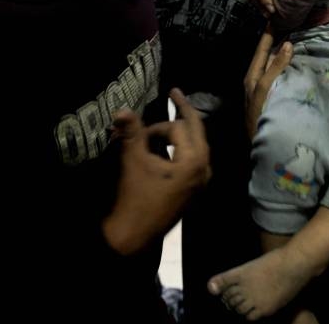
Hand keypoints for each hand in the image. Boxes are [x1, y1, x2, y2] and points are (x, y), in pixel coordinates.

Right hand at [103, 89, 209, 254]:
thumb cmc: (135, 196)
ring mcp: (202, 181)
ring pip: (195, 145)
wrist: (134, 235)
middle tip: (175, 93)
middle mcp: (205, 168)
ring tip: (169, 118)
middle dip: (184, 112)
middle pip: (197, 130)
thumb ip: (131, 132)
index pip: (179, 127)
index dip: (157, 124)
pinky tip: (166, 145)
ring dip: (181, 131)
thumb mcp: (133, 160)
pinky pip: (193, 159)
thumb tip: (123, 109)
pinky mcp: (195, 189)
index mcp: (194, 160)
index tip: (144, 125)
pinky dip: (181, 147)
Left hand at [244, 30, 293, 139]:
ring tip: (293, 41)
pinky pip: (280, 77)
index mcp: (252, 76)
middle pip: (267, 57)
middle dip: (276, 42)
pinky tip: (295, 66)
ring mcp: (265, 89)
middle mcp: (257, 80)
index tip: (275, 19)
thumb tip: (287, 44)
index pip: (261, 50)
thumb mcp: (264, 87)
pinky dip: (286, 68)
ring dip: (282, 55)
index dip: (268, 35)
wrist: (260, 141)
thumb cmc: (259, 112)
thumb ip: (275, 67)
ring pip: (274, 67)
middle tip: (287, 27)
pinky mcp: (273, 97)